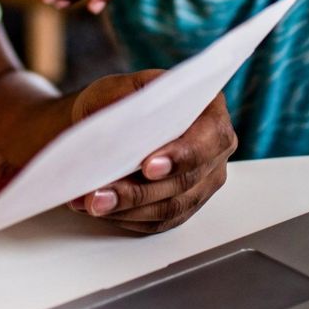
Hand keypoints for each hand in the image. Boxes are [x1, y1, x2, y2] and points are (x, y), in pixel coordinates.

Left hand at [64, 71, 236, 233]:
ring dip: (129, 209)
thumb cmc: (120, 100)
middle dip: (141, 191)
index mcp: (209, 111)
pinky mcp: (182, 206)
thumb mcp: (120, 86)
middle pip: (187, 180)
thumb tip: (125, 125)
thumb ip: (128, 100)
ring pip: (172, 206)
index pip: (209, 137)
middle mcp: (213, 150)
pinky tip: (102, 210)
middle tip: (103, 194)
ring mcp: (201, 182)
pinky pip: (159, 221)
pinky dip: (127, 218)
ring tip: (94, 203)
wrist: (108, 123)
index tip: (147, 167)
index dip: (181, 156)